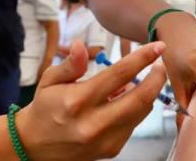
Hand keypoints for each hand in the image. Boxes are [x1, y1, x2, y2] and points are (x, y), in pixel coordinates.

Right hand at [17, 40, 167, 160]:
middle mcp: (94, 122)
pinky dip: (135, 110)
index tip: (158, 46)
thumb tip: (82, 45)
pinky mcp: (111, 150)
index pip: (119, 75)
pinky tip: (124, 102)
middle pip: (140, 98)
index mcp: (78, 100)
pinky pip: (133, 125)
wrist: (34, 145)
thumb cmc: (44, 108)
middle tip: (161, 65)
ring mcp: (105, 139)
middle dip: (157, 79)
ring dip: (147, 94)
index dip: (143, 58)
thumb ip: (71, 64)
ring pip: (141, 112)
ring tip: (137, 83)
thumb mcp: (50, 80)